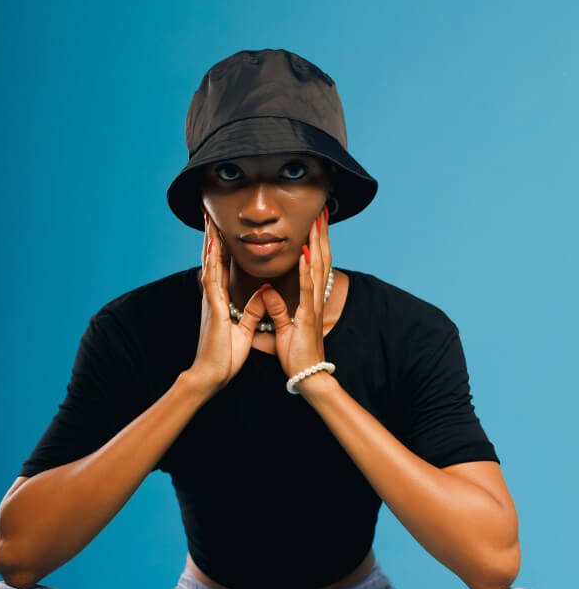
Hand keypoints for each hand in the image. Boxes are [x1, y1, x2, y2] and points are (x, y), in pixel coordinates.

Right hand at [190, 211, 268, 391]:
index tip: (223, 229)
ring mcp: (211, 302)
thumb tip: (263, 292)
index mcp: (220, 301)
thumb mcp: (244, 329)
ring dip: (210, 241)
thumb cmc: (224, 357)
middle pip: (212, 260)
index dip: (223, 248)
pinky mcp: (214, 309)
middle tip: (210, 214)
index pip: (222, 268)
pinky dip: (213, 262)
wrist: (211, 376)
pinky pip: (213, 281)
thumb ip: (252, 310)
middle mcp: (213, 297)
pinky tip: (213, 246)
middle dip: (212, 237)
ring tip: (210, 220)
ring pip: (210, 264)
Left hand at [260, 205, 331, 380]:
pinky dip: (306, 271)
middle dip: (321, 234)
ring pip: (317, 268)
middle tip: (322, 210)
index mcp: (308, 300)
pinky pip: (307, 290)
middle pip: (320, 260)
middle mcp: (314, 300)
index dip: (314, 242)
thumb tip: (267, 291)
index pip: (313, 264)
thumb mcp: (283, 328)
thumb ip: (276, 308)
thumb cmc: (297, 356)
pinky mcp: (307, 318)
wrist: (307, 378)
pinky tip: (305, 254)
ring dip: (317, 243)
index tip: (314, 221)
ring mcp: (312, 307)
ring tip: (317, 221)